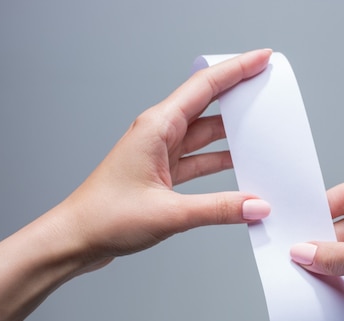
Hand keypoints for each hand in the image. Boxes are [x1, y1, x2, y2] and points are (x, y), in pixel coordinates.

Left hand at [58, 49, 272, 269]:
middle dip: (239, 95)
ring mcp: (161, 154)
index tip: (261, 58)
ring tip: (262, 129)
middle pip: (208, 106)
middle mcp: (159, 134)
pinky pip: (199, 159)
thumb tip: (256, 206)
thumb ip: (218, 208)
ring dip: (232, 133)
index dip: (237, 69)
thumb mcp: (169, 213)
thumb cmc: (105, 217)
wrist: (76, 239)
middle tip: (267, 88)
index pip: (205, 87)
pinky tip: (240, 166)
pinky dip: (220, 162)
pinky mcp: (162, 173)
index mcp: (157, 127)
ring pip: (205, 135)